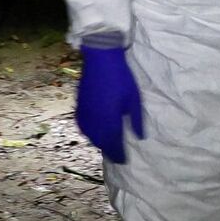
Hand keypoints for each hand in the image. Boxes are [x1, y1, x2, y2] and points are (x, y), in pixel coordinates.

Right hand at [75, 45, 142, 163]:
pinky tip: (92, 132)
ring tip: (107, 145)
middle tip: (117, 156)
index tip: (124, 162)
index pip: (114, 144)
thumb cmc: (121, 78)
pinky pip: (83, 126)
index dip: (119, 154)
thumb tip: (140, 137)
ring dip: (99, 142)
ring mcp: (85, 114)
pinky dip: (88, 132)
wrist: (100, 59)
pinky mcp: (79, 106)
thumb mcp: (134, 99)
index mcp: (110, 121)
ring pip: (91, 135)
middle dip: (110, 150)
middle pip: (102, 142)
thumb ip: (136, 120)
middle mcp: (95, 122)